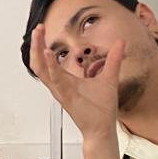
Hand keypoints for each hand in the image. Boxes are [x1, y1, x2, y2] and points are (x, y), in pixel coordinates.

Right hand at [29, 27, 124, 141]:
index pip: (47, 60)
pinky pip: (55, 80)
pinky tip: (49, 54)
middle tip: (37, 29)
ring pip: (42, 70)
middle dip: (36, 44)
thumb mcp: (109, 77)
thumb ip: (114, 59)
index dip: (42, 45)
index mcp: (65, 80)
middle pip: (39, 63)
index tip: (43, 29)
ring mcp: (61, 91)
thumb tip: (121, 43)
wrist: (103, 129)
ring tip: (38, 36)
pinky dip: (51, 66)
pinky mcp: (66, 97)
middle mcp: (59, 85)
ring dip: (38, 52)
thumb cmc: (101, 109)